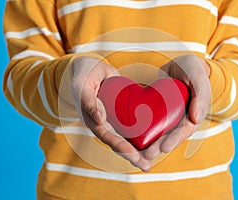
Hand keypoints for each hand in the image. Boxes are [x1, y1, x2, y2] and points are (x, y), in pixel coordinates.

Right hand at [71, 56, 150, 170]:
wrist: (91, 68)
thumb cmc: (84, 74)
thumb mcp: (82, 86)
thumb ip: (88, 102)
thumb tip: (99, 121)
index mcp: (92, 119)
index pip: (107, 137)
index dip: (120, 147)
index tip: (133, 156)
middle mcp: (103, 123)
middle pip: (118, 143)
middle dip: (132, 156)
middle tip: (146, 166)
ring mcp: (113, 119)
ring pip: (126, 137)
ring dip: (138, 150)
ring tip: (150, 162)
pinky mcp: (122, 113)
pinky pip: (132, 125)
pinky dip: (142, 135)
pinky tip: (154, 141)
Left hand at [144, 55, 210, 159]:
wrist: (181, 63)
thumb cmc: (193, 70)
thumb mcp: (199, 79)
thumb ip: (201, 97)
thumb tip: (195, 119)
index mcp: (191, 115)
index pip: (183, 131)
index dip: (174, 140)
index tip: (164, 148)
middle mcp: (179, 118)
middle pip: (169, 135)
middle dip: (159, 146)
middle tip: (148, 154)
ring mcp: (167, 115)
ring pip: (157, 131)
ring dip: (149, 142)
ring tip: (138, 152)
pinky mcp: (156, 109)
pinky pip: (148, 120)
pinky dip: (141, 129)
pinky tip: (130, 135)